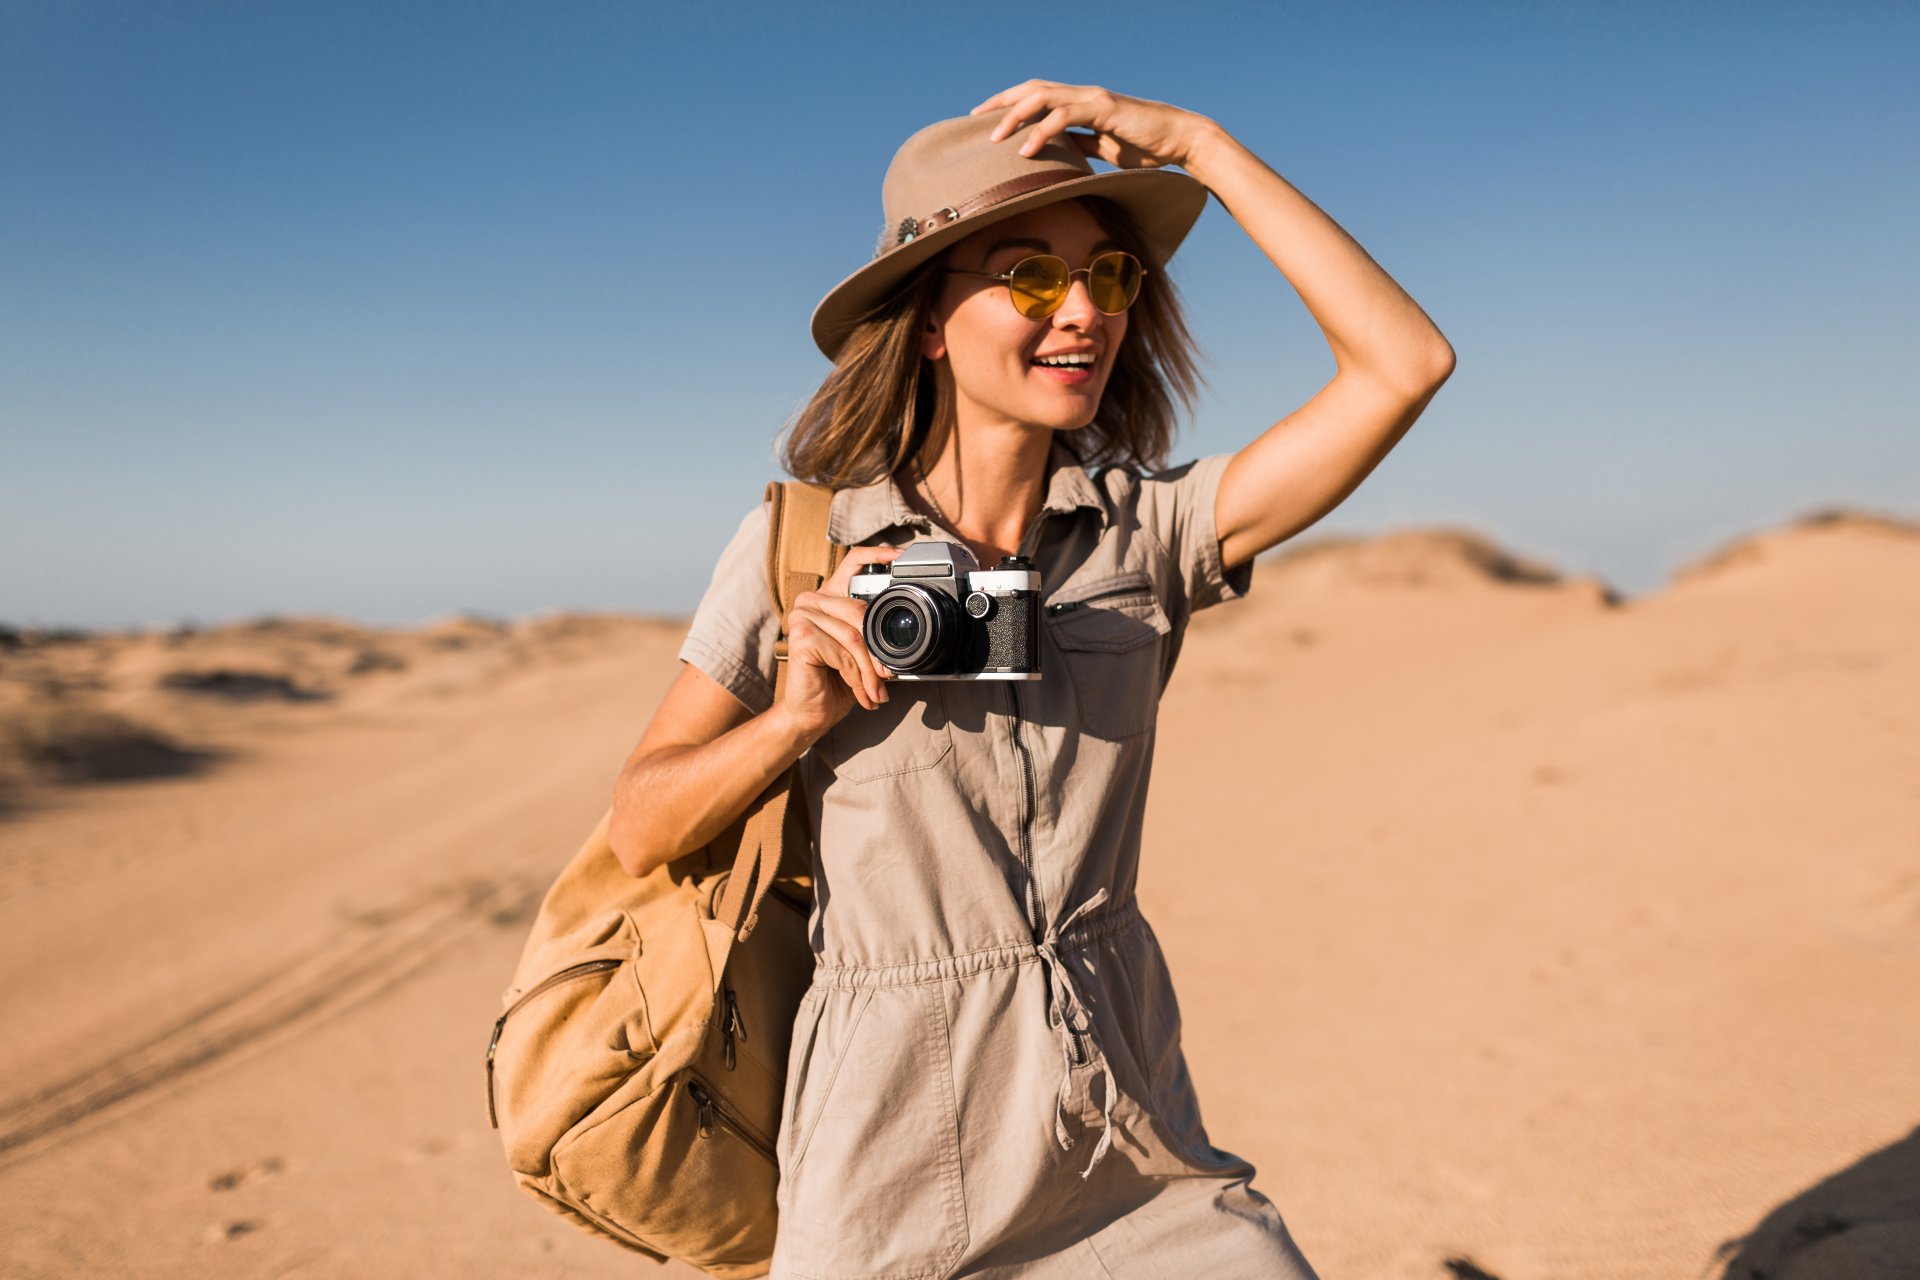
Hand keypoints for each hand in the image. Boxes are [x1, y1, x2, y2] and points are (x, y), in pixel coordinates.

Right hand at [777, 545, 903, 743]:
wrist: (812, 713)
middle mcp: (813, 600)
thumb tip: (908, 632)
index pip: (854, 561)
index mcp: (830, 596)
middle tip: (889, 675)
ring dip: (870, 671)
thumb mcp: (864, 653)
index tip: (902, 556)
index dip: (879, 554)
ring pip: (855, 637)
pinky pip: (843, 653)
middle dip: (879, 650)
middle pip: (861, 611)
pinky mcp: (801, 636)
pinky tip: (860, 692)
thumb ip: (877, 635)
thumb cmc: (837, 682)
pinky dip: (856, 677)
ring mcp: (803, 615)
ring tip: (877, 691)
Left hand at [970, 80, 1217, 170]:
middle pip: (1030, 89)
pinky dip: (1041, 131)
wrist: (1180, 141)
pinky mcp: (1104, 108)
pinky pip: (1065, 116)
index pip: (1036, 95)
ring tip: (994, 138)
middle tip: (974, 121)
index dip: (1008, 104)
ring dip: (1014, 116)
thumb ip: (1080, 146)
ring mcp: (1093, 98)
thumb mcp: (1103, 150)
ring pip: (1042, 97)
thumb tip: (1056, 157)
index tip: (984, 121)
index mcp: (1080, 103)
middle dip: (1000, 103)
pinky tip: (1027, 150)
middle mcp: (1082, 95)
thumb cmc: (1145, 147)